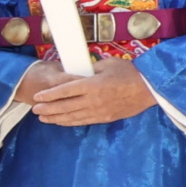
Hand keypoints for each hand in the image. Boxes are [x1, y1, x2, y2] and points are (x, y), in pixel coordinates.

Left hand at [27, 55, 159, 126]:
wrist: (151, 89)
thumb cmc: (131, 72)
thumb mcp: (109, 64)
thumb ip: (91, 69)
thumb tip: (79, 72)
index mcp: (92, 84)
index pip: (64, 91)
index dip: (49, 95)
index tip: (38, 96)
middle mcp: (92, 100)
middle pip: (64, 106)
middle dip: (47, 109)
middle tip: (35, 109)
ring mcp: (98, 111)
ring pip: (71, 117)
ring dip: (55, 118)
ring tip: (43, 118)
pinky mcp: (105, 118)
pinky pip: (83, 121)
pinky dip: (70, 122)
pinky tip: (62, 122)